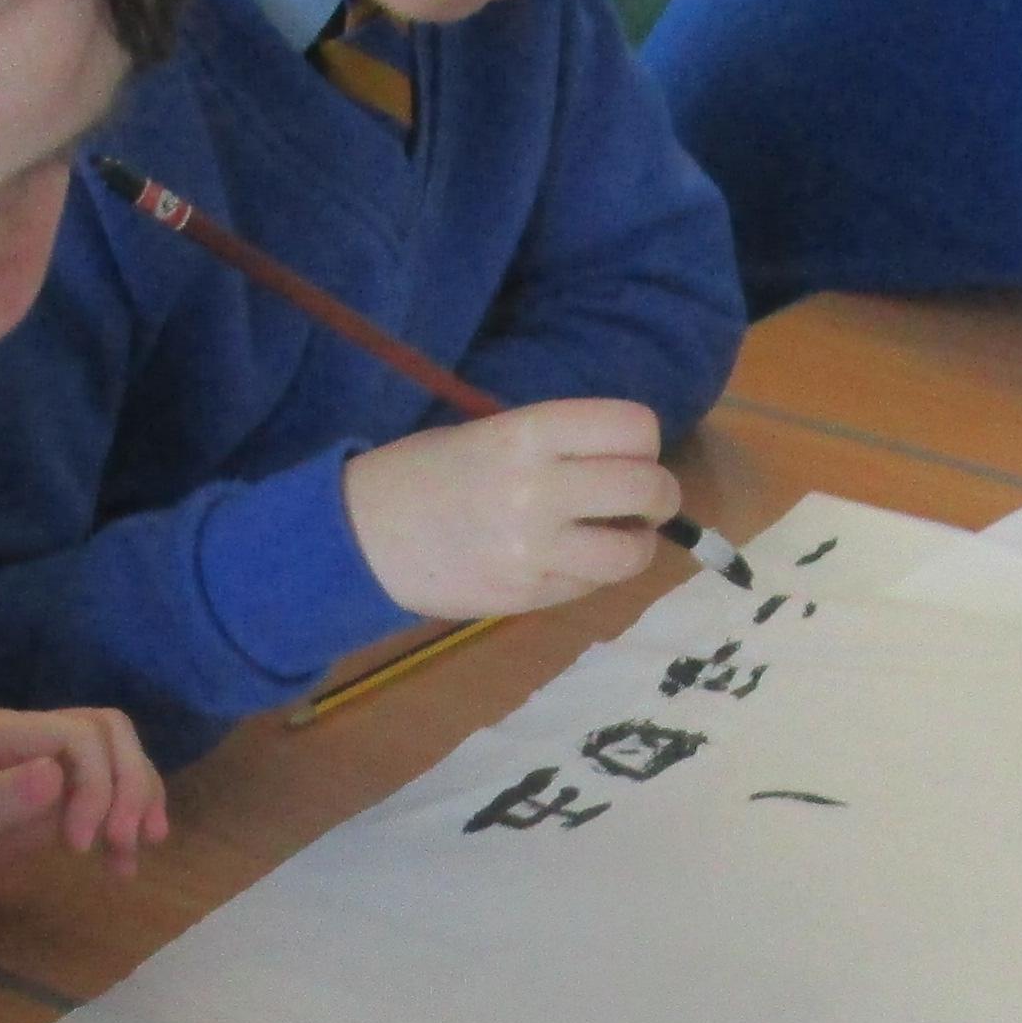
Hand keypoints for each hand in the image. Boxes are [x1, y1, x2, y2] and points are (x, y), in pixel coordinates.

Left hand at [0, 706, 164, 918]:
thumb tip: (57, 774)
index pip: (81, 735)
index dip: (99, 785)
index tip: (82, 847)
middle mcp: (18, 741)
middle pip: (106, 735)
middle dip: (129, 785)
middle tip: (124, 846)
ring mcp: (25, 772)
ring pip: (107, 762)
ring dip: (132, 800)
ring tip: (133, 855)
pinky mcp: (27, 806)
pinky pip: (89, 798)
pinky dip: (114, 821)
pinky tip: (120, 863)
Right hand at [341, 397, 677, 623]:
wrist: (363, 537)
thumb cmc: (426, 473)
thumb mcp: (492, 434)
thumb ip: (558, 445)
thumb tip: (629, 466)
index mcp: (528, 431)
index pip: (634, 428)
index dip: (645, 443)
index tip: (633, 455)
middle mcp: (539, 486)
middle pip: (647, 487)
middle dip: (659, 496)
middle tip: (645, 501)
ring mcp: (535, 548)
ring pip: (631, 551)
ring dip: (635, 544)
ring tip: (618, 538)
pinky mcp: (527, 594)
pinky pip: (591, 585)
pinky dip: (594, 574)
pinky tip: (568, 561)